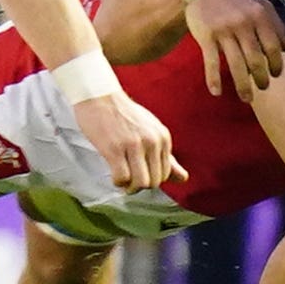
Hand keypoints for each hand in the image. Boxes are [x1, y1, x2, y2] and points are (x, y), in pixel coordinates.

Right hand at [67, 92, 186, 190]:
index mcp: (163, 137)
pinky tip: (113, 173)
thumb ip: (166, 156)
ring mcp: (134, 145)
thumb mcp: (151, 131)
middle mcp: (152, 141)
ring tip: (122, 178)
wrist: (100, 97)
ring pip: (140, 183)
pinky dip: (117, 182)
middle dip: (141, 185)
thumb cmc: (124, 115)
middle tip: (129, 179)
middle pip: (154, 182)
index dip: (151, 179)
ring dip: (130, 187)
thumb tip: (184, 178)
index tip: (138, 173)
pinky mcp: (114, 149)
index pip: (165, 174)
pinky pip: (121, 178)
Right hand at [184, 0, 284, 100]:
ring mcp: (224, 31)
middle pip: (256, 59)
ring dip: (242, 85)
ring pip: (235, 64)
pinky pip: (211, 62)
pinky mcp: (206, 36)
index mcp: (259, 16)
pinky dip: (214, 79)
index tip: (276, 75)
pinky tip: (217, 93)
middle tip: (264, 88)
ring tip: (247, 98)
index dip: (276, 64)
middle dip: (261, 78)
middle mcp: (243, 24)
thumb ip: (276, 25)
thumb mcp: (261, 6)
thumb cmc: (238, 2)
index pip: (273, 47)